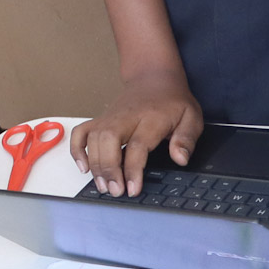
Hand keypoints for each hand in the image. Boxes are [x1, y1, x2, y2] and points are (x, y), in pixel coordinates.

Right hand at [70, 69, 202, 197]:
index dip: (133, 169)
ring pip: (93, 139)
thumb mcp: (192, 116)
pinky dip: (77, 149)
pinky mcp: (100, 119)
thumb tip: (180, 159)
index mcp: (151, 118)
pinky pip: (81, 132)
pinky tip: (83, 167)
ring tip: (103, 186)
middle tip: (115, 190)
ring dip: (95, 164)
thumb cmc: (172, 100)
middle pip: (108, 140)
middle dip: (108, 168)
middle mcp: (125, 117)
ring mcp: (109, 117)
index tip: (133, 188)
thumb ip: (186, 139)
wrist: (153, 77)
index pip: (137, 145)